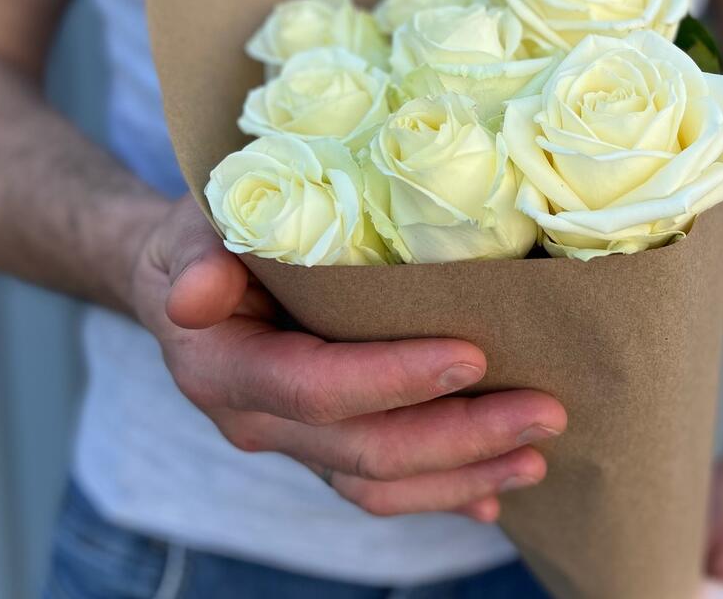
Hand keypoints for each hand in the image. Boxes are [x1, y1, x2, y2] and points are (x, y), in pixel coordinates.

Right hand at [130, 195, 566, 521]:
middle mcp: (257, 420)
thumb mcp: (195, 228)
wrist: (178, 281)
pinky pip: (379, 484)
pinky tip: (495, 494)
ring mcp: (291, 440)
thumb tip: (197, 294)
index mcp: (225, 367)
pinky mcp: (319, 443)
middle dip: (461, 439)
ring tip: (536, 456)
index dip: (395, 380)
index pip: (318, 387)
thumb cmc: (201, 239)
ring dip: (464, 476)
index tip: (473, 357)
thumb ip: (201, 256)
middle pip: (365, 450)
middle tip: (544, 414)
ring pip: (379, 482)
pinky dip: (440, 493)